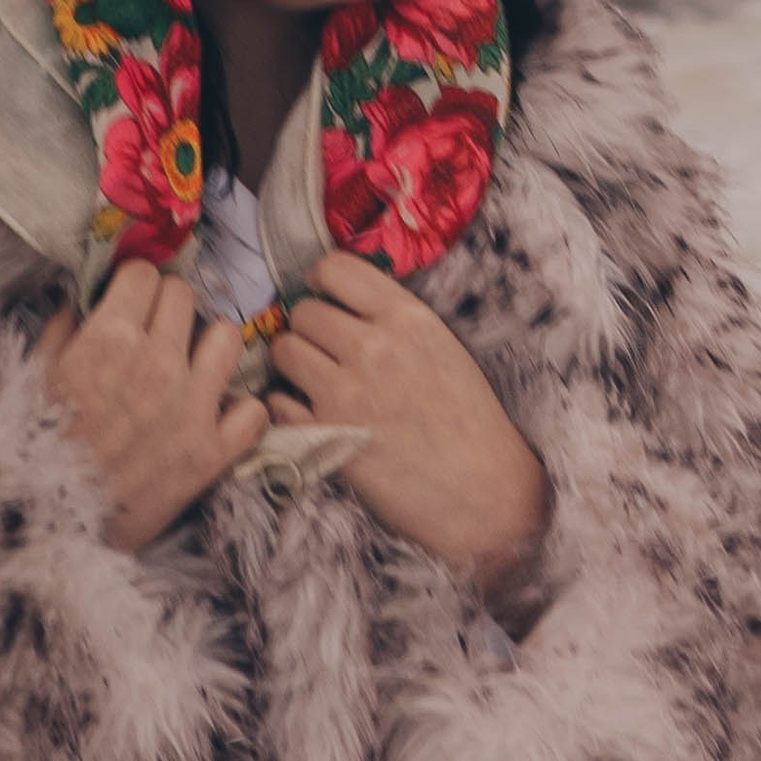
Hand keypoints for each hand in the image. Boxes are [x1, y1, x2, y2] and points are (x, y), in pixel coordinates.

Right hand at [39, 263, 267, 555]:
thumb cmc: (29, 448)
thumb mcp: (33, 376)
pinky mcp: (210, 454)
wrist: (40, 528)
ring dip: (207, 348)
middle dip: (165, 311)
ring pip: (228, 337)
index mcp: (108, 339)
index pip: (145, 274)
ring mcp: (190, 407)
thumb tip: (85, 295)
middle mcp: (156, 363)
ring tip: (187, 368)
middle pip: (184, 297)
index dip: (132, 288)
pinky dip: (236, 413)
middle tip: (151, 337)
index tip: (126, 306)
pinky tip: (213, 417)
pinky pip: (252, 410)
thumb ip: (64, 327)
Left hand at [277, 251, 552, 624]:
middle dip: (307, 326)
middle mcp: (372, 347)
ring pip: (283, 350)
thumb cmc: (470, 421)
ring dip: (292, 362)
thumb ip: (395, 319)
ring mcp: (345, 392)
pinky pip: (277, 402)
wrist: (482, 491)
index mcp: (407, 318)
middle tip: (322, 347)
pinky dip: (286, 405)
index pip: (334, 268)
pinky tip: (309, 412)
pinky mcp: (324, 436)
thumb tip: (344, 301)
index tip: (326, 298)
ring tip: (313, 378)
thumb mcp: (443, 347)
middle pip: (303, 311)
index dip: (321, 281)